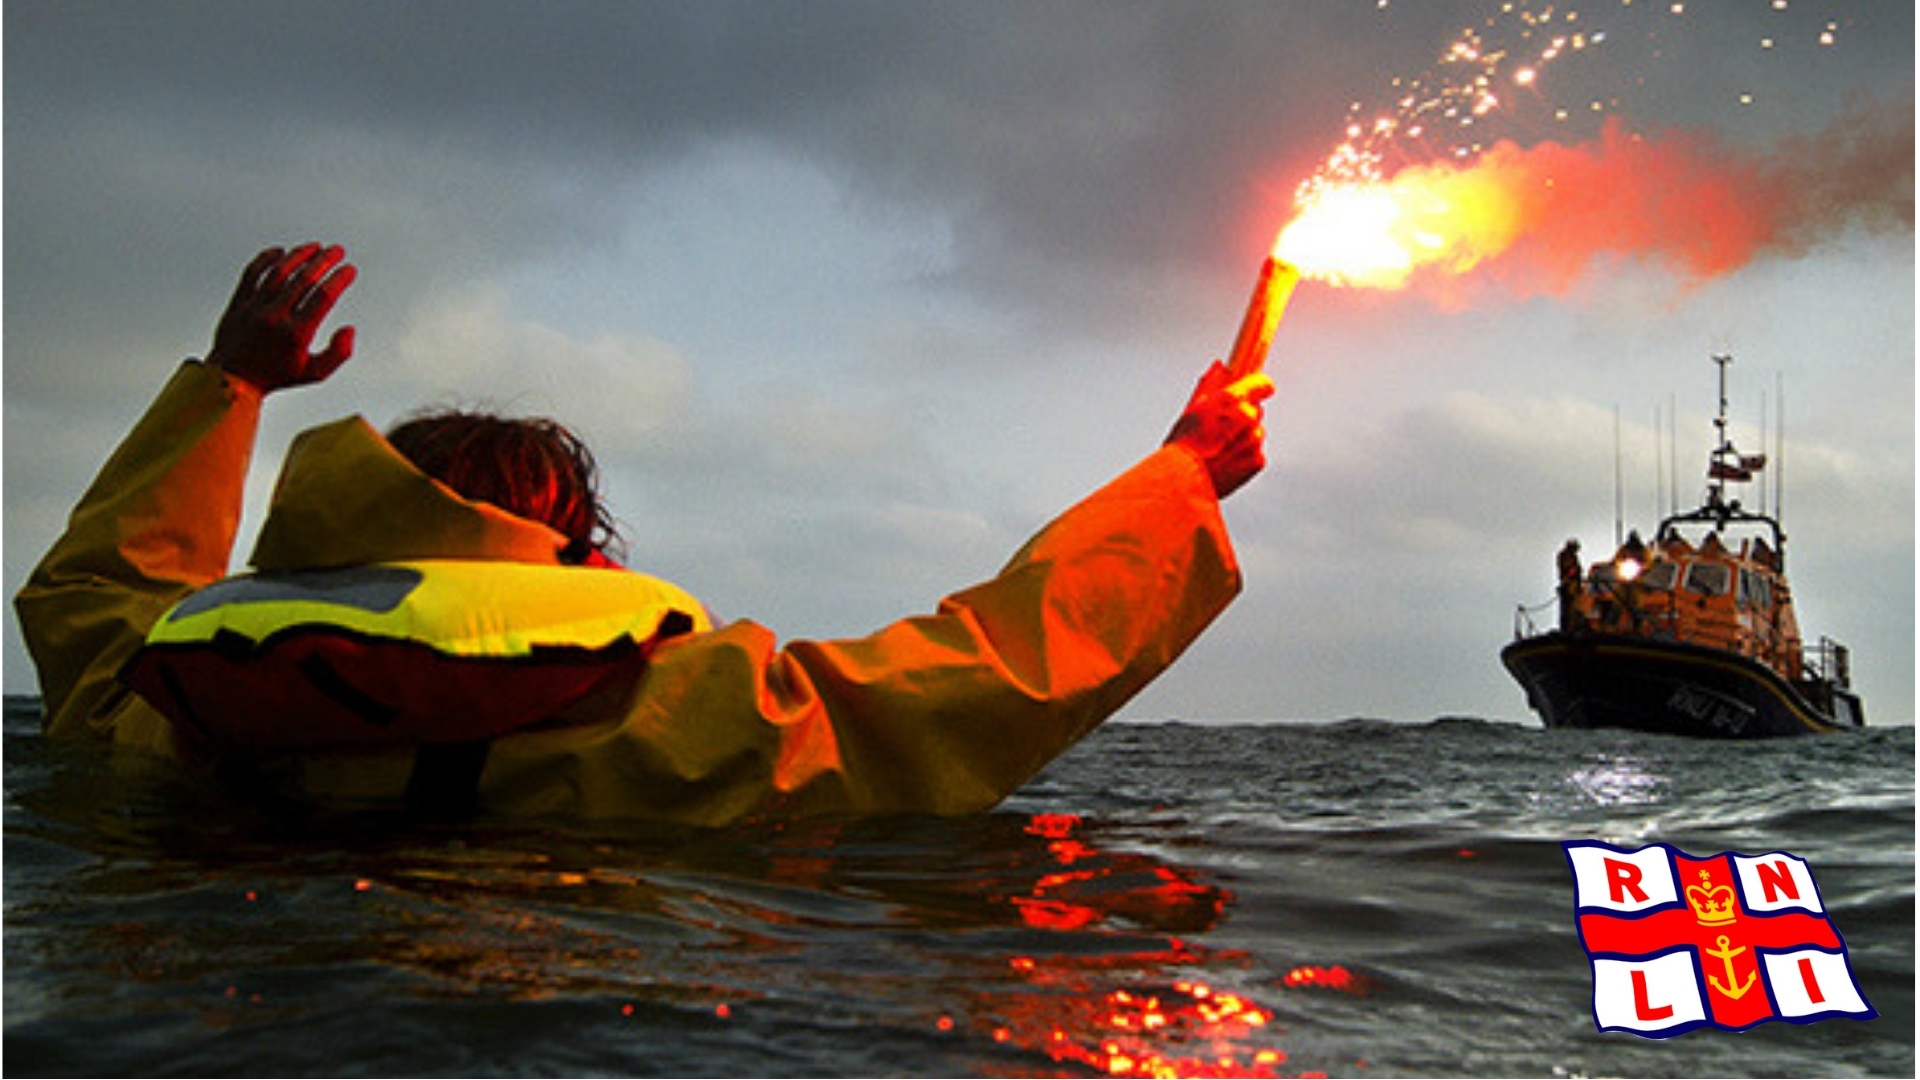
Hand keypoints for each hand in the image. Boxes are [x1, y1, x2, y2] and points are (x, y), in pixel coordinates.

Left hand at [206, 243, 356, 393]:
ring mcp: (254, 306)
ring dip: (299, 255)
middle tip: (337, 250)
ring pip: (279, 271)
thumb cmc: (276, 375)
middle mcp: (275, 316)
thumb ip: (338, 353)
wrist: (232, 379)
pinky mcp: (239, 301)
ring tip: (314, 247)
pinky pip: (252, 272)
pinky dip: (266, 258)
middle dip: (324, 260)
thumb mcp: (314, 373)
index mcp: (296, 333)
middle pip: (304, 278)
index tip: (349, 270)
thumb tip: (349, 329)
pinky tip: (280, 251)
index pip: (323, 296)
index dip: (340, 278)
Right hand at [1163, 360, 1274, 499]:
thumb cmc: (1183, 446)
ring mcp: (1254, 440)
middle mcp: (1247, 418)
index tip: (1258, 387)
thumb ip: (1210, 385)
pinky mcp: (1257, 460)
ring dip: (1243, 437)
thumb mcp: (1192, 409)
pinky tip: (1226, 460)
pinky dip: (1244, 456)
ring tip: (1220, 448)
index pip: (1262, 383)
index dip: (1259, 386)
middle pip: (1256, 409)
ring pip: (1255, 432)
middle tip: (1222, 427)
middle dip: (1243, 416)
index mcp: (1231, 400)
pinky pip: (1256, 453)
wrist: (1184, 481)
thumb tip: (1219, 368)